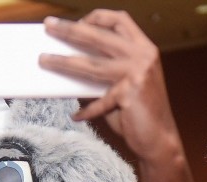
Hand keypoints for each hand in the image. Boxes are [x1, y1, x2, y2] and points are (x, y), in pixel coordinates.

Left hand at [41, 11, 176, 161]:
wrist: (161, 139)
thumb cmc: (140, 112)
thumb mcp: (123, 85)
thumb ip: (103, 73)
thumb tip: (70, 65)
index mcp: (144, 48)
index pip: (119, 20)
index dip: (96, 17)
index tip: (76, 22)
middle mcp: (143, 56)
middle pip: (99, 35)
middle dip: (70, 29)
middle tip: (49, 26)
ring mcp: (137, 73)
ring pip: (91, 63)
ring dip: (63, 62)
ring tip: (44, 60)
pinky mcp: (129, 94)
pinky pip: (97, 102)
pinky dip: (86, 111)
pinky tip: (77, 116)